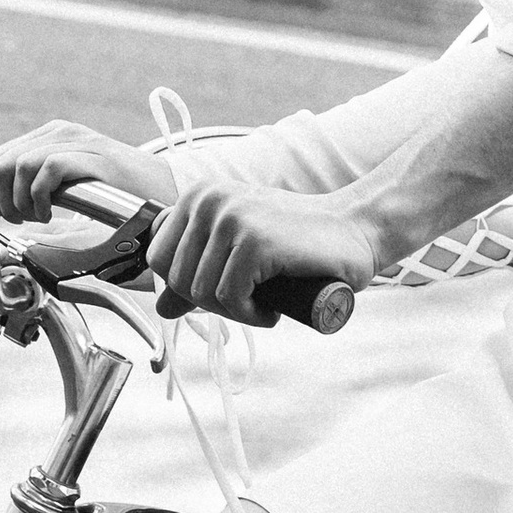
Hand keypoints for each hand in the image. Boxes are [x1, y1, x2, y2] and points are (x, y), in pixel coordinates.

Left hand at [0, 121, 176, 226]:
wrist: (164, 192)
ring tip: (40, 218)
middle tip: (23, 221)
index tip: (5, 216)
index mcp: (50, 135)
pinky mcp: (92, 156)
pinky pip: (46, 170)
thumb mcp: (66, 180)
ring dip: (20, 202)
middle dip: (1, 201)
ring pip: (17, 166)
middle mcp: (60, 132)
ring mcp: (77, 141)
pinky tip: (53, 213)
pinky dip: (40, 197)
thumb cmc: (118, 192)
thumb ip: (26, 171)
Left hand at [147, 161, 378, 327]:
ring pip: (201, 293)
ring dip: (235, 312)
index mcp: (199, 196)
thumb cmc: (299, 242)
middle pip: (176, 279)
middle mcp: (209, 200)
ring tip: (264, 301)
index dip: (185, 287)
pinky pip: (230, 299)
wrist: (355, 231)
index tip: (220, 290)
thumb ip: (197, 273)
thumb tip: (162, 306)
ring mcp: (231, 218)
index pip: (157, 257)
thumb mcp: (237, 251)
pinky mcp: (254, 241)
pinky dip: (251, 315)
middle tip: (248, 300)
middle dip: (211, 304)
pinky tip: (273, 307)